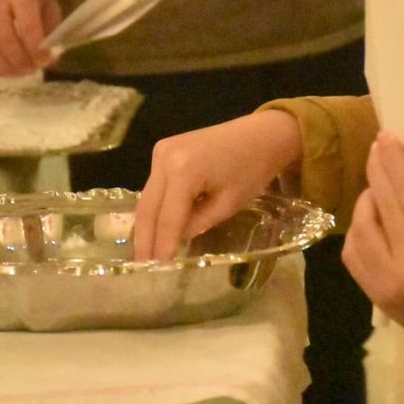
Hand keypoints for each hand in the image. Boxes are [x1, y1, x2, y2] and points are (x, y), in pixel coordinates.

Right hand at [0, 0, 62, 76]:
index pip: (27, 26)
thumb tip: (49, 58)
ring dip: (5, 67)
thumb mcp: (46, 2)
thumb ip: (49, 29)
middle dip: (21, 60)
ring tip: (21, 72)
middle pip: (4, 40)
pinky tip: (6, 69)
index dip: (36, 49)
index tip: (46, 60)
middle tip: (33, 69)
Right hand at [133, 110, 303, 261]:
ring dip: (146, 225)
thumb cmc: (252, 169)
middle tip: (142, 266)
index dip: (162, 245)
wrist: (261, 134)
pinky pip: (154, 185)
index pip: (168, 217)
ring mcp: (161, 150)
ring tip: (146, 253)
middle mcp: (164, 157)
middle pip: (148, 207)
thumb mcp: (228, 204)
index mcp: (183, 170)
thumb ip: (197, 223)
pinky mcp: (164, 149)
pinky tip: (155, 228)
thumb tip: (174, 239)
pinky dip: (155, 207)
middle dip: (145, 239)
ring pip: (147, 197)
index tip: (157, 268)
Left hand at [343, 133, 403, 348]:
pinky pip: (353, 250)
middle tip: (378, 145)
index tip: (387, 134)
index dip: (396, 158)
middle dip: (379, 168)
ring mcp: (386, 280)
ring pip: (362, 223)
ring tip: (378, 187)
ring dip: (368, 198)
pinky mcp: (372, 294)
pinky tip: (371, 218)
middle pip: (385, 201)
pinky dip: (359, 228)